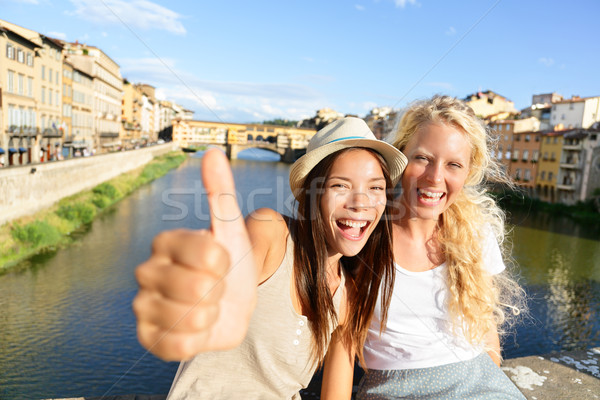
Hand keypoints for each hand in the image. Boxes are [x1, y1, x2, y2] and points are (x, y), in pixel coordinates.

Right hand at [133, 148, 256, 360]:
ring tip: (206, 307)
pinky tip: (196, 329)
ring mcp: (143, 306)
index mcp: (165, 242)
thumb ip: (220, 192)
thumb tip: (213, 152)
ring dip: (210, 316)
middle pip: (199, 288)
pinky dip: (198, 340)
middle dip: (218, 291)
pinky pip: (179, 345)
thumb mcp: (231, 230)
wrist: (232, 307)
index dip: (224, 263)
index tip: (221, 262)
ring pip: (191, 318)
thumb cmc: (230, 266)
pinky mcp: (147, 337)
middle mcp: (146, 271)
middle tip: (213, 288)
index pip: (208, 254)